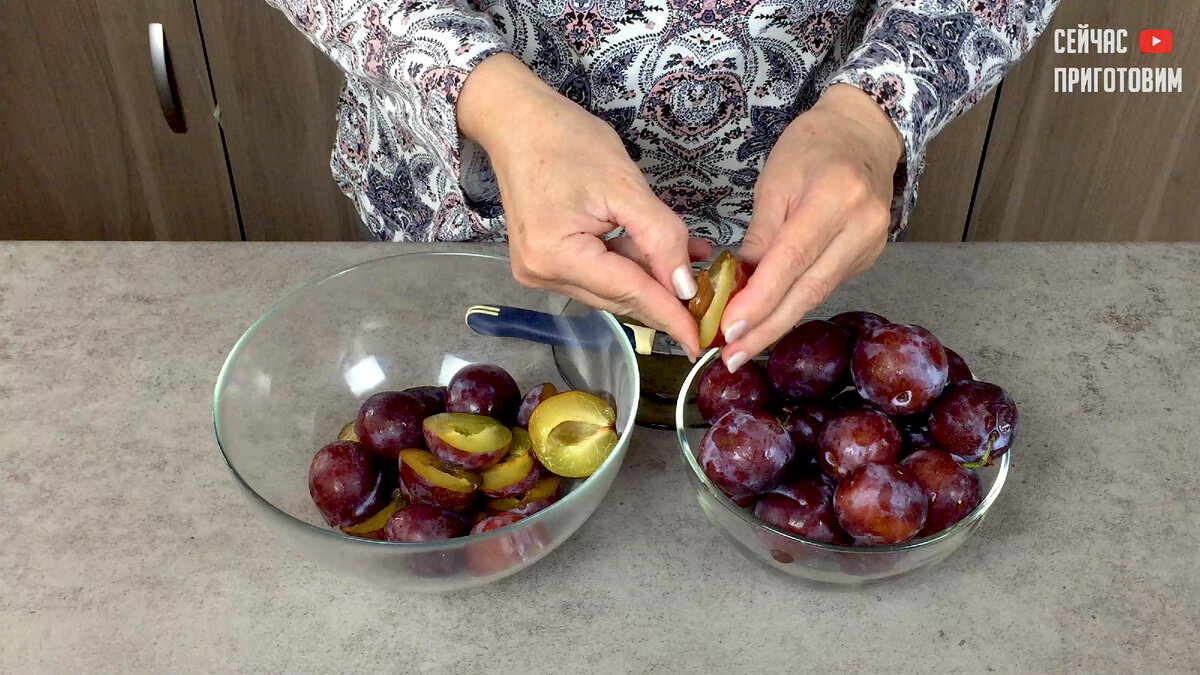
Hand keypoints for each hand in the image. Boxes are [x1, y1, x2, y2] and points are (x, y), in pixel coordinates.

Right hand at [458, 54, 707, 356]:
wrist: (516, 120)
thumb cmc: (565, 139)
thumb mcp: (625, 185)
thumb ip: (660, 236)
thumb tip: (685, 286)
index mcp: (556, 257)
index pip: (628, 293)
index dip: (670, 315)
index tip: (701, 339)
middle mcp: (542, 274)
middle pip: (619, 297)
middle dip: (665, 298)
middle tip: (711, 300)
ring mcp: (540, 270)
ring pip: (611, 288)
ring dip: (652, 279)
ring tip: (695, 265)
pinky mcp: (544, 260)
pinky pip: (597, 272)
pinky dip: (631, 265)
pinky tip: (662, 255)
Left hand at [718, 84, 903, 370]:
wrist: (863, 133)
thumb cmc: (812, 147)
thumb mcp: (775, 181)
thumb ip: (759, 236)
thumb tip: (736, 286)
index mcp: (835, 197)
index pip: (791, 260)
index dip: (761, 299)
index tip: (729, 328)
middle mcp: (861, 226)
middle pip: (808, 290)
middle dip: (766, 328)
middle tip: (731, 357)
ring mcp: (871, 245)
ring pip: (817, 295)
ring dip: (776, 324)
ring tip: (742, 347)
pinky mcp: (868, 257)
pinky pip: (824, 287)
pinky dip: (793, 305)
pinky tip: (768, 320)